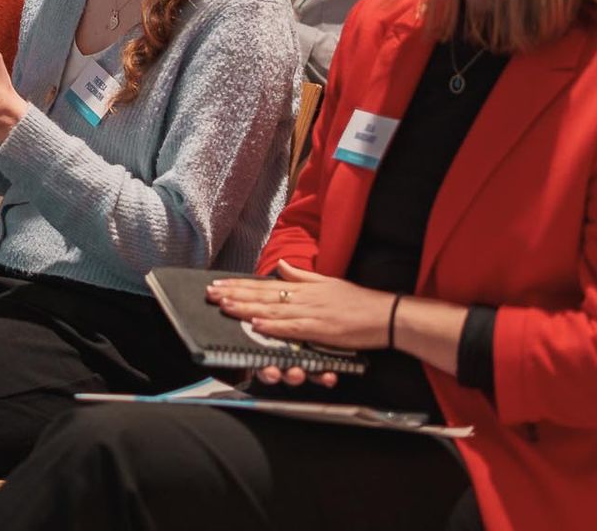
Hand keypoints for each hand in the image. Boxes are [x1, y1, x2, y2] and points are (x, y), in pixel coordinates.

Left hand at [207, 260, 400, 385]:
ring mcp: (311, 313)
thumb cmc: (358, 302)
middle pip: (262, 295)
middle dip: (234, 294)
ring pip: (271, 310)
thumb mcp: (328, 283)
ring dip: (246, 308)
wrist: (386, 315)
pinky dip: (273, 326)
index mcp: (303, 288)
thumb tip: (282, 266)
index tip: (219, 284)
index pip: (264, 284)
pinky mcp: (320, 330)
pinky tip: (256, 324)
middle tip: (210, 293)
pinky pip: (292, 328)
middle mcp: (303, 297)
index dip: (239, 284)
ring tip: (224, 306)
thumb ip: (302, 276)